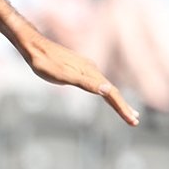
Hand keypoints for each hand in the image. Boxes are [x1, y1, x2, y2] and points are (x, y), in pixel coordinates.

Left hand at [20, 32, 138, 125]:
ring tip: (128, 112)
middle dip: (123, 107)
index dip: (122, 108)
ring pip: (106, 87)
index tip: (133, 121)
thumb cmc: (44, 62)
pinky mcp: (80, 69)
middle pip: (112, 91)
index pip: (112, 94)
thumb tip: (108, 89)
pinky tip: (107, 95)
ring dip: (117, 101)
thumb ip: (85, 83)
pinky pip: (98, 84)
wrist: (33, 46)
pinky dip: (106, 93)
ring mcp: (86, 69)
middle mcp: (92, 70)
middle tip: (134, 122)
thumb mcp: (63, 76)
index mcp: (91, 73)